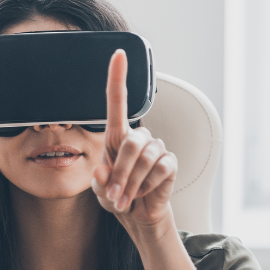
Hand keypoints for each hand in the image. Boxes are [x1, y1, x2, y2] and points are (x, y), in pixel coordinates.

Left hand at [92, 49, 177, 240]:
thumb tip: (102, 170)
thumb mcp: (100, 191)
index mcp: (117, 136)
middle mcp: (138, 137)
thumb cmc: (117, 196)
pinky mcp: (170, 162)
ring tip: (126, 199)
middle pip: (131, 143)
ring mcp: (157, 148)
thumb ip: (99, 181)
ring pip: (145, 159)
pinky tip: (145, 193)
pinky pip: (160, 170)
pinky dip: (148, 187)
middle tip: (114, 195)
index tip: (119, 54)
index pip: (118, 102)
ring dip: (132, 184)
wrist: (138, 215)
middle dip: (121, 173)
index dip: (117, 77)